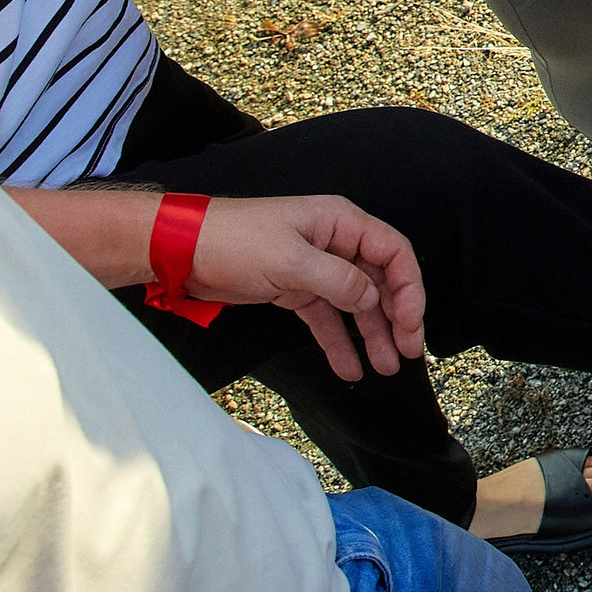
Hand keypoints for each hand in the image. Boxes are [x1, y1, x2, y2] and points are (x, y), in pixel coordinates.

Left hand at [185, 195, 427, 382]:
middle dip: (397, 317)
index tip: (411, 322)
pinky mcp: (295, 289)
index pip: (393, 253)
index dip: (409, 288)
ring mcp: (316, 268)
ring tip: (386, 367)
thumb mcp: (290, 260)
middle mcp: (335, 243)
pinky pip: (327, 318)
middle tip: (409, 352)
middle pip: (380, 281)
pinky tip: (350, 367)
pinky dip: (339, 342)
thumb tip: (373, 300)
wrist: (179, 250)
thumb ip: (338, 280)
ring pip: (356, 304)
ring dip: (372, 335)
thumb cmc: (233, 240)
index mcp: (340, 223)